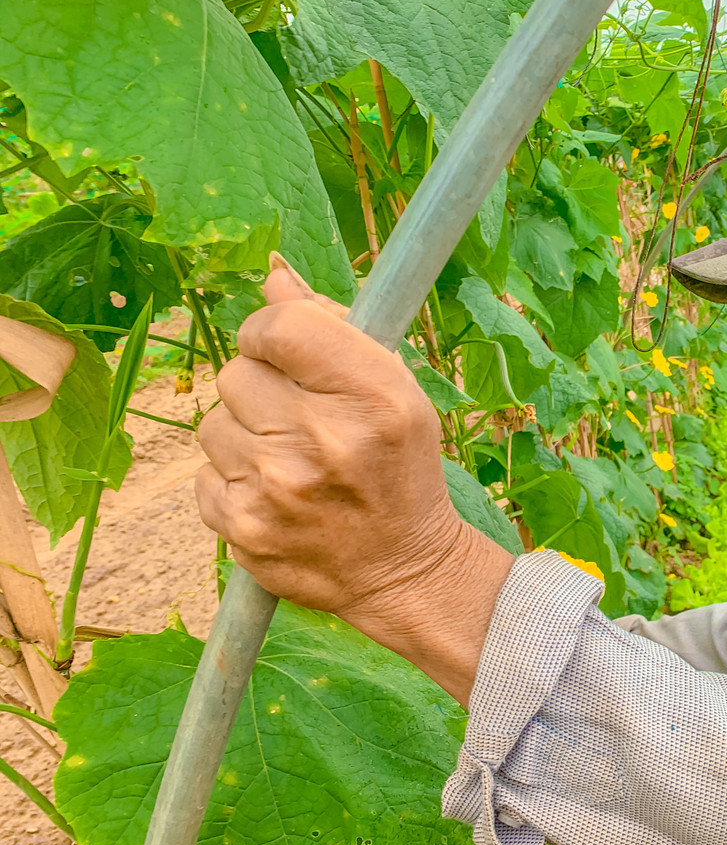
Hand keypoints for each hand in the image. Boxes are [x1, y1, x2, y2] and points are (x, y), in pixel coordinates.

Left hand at [194, 253, 514, 703]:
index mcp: (373, 398)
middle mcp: (323, 441)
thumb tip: (274, 274)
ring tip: (290, 462)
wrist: (403, 570)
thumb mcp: (396, 391)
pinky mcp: (243, 528)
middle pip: (236, 372)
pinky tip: (276, 495)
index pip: (279, 326)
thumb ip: (332, 329)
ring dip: (245, 436)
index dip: (274, 332)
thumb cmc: (399, 469)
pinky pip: (206, 475)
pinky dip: (234, 481)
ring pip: (213, 424)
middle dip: (262, 388)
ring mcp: (277, 489)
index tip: (289, 353)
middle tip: (300, 418)